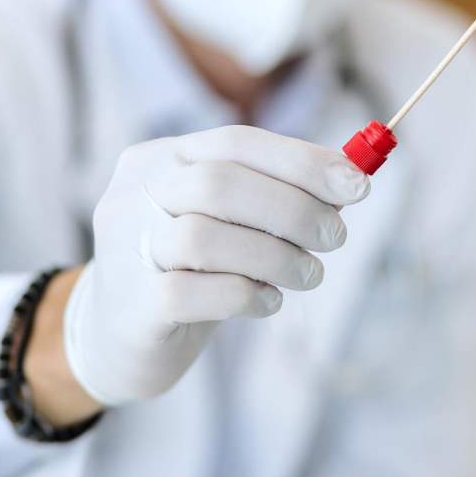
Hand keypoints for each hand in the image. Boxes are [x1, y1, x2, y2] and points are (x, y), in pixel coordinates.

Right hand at [63, 126, 369, 405]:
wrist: (119, 334)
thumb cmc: (191, 266)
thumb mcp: (229, 219)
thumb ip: (277, 194)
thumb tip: (349, 181)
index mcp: (162, 158)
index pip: (236, 142)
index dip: (302, 161)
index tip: (357, 184)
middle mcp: (135, 194)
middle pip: (220, 183)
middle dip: (294, 209)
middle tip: (335, 236)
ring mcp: (126, 248)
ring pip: (205, 238)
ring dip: (276, 256)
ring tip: (308, 273)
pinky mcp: (132, 305)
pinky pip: (193, 293)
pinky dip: (246, 296)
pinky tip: (267, 301)